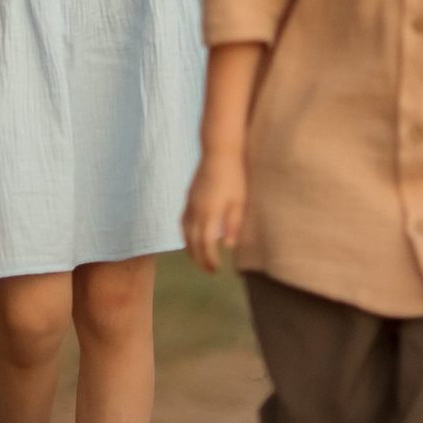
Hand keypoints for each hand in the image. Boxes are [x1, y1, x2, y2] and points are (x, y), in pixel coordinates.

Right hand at [182, 150, 245, 274]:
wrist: (219, 151)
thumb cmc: (234, 177)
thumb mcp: (239, 201)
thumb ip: (233, 224)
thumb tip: (228, 246)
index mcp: (209, 213)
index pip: (205, 245)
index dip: (210, 260)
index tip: (217, 270)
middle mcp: (196, 210)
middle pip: (193, 243)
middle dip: (200, 259)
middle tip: (210, 271)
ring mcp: (190, 203)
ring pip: (185, 233)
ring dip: (191, 249)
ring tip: (200, 259)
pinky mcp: (189, 197)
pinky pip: (183, 222)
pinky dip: (186, 235)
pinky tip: (193, 238)